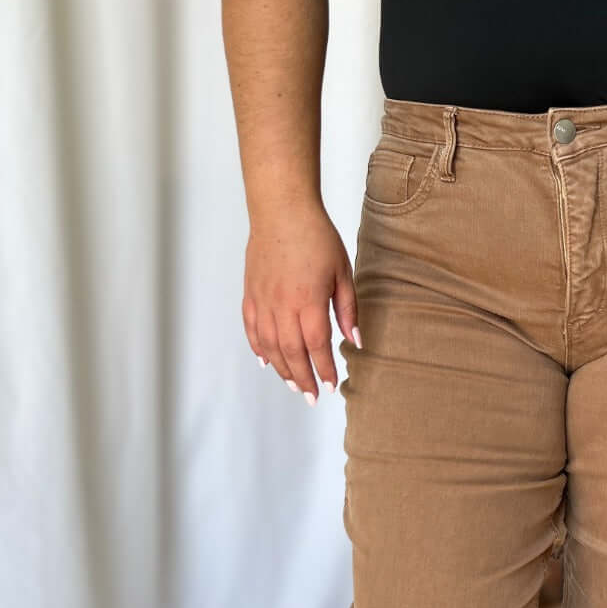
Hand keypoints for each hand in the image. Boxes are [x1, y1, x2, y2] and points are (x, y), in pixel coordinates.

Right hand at [243, 199, 359, 403]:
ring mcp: (263, 301)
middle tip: (312, 396)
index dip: (324, 370)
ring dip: (282, 369)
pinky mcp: (251, 293)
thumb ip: (348, 310)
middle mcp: (281, 306)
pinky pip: (251, 328)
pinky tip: (266, 361)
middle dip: (303, 378)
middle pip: (291, 353)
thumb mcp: (342, 272)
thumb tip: (355, 341)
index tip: (331, 386)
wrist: (282, 211)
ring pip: (269, 346)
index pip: (316, 347)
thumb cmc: (316, 237)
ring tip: (294, 385)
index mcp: (307, 302)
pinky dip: (258, 348)